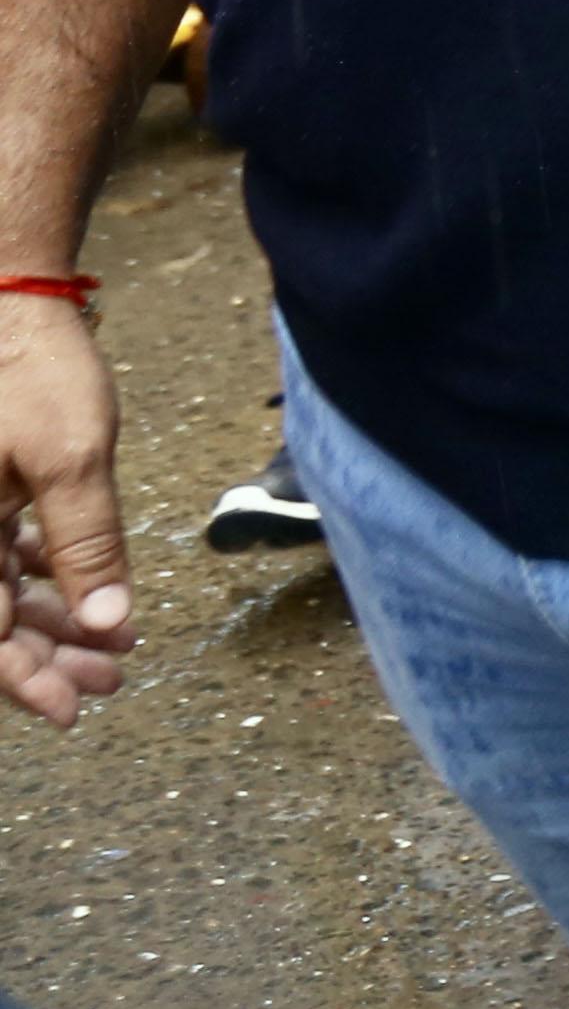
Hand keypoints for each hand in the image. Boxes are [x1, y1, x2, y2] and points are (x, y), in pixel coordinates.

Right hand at [0, 300, 128, 724]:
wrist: (6, 298)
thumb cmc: (30, 372)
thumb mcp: (71, 459)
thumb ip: (89, 543)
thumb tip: (109, 622)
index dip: (24, 679)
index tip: (72, 710)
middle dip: (48, 655)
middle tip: (111, 677)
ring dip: (53, 618)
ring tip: (117, 644)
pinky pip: (0, 552)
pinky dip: (45, 575)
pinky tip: (92, 593)